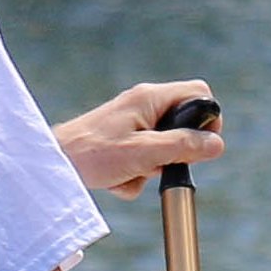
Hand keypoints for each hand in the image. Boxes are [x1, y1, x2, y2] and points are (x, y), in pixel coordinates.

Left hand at [55, 81, 224, 198]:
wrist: (54, 165)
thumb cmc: (92, 154)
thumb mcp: (144, 153)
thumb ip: (182, 146)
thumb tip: (217, 144)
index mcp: (150, 98)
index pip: (199, 93)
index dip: (209, 118)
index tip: (201, 146)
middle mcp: (143, 105)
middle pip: (183, 124)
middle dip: (176, 152)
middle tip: (158, 164)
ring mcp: (132, 123)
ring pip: (163, 146)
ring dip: (153, 167)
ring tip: (130, 172)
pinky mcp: (122, 140)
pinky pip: (144, 157)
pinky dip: (135, 173)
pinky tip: (116, 178)